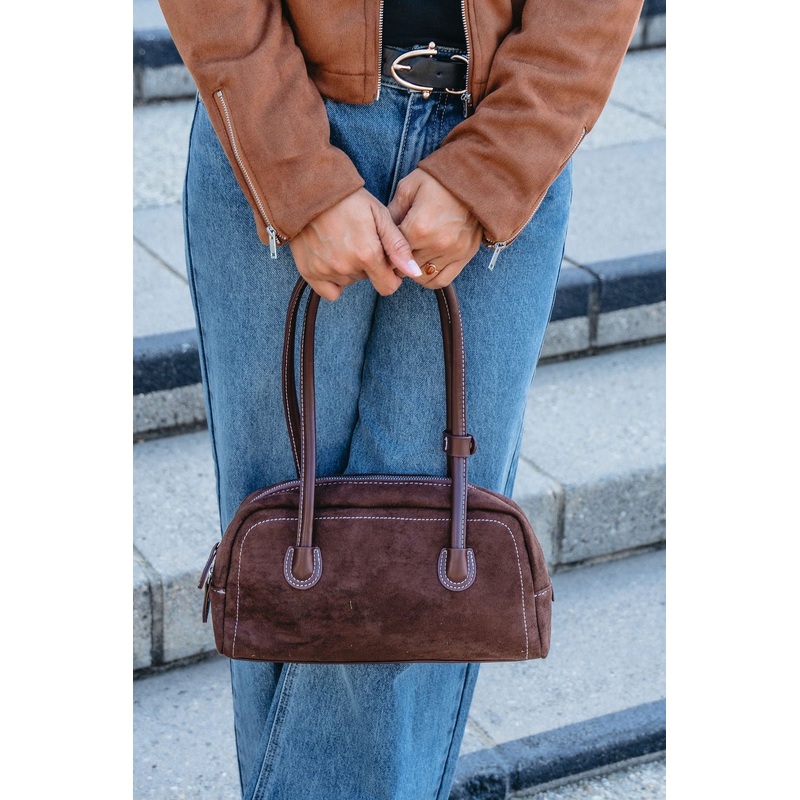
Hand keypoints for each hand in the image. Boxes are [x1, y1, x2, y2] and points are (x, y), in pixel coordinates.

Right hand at [289, 188, 421, 300]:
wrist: (310, 191)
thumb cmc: (349, 200)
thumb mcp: (380, 215)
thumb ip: (398, 246)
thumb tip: (414, 272)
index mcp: (367, 254)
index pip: (388, 286)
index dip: (391, 276)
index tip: (386, 261)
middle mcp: (346, 267)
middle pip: (367, 280)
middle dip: (368, 266)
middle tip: (359, 240)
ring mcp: (326, 271)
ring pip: (349, 282)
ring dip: (350, 269)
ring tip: (343, 243)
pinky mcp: (309, 272)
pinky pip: (329, 292)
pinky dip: (333, 281)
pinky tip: (332, 260)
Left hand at [387, 169, 482, 288]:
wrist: (475, 180)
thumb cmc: (438, 181)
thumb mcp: (408, 188)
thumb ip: (391, 212)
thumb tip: (380, 232)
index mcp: (418, 227)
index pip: (392, 252)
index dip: (384, 252)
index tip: (383, 248)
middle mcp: (436, 244)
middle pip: (405, 266)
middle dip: (397, 262)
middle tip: (395, 253)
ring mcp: (452, 252)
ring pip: (422, 276)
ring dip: (413, 271)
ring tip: (410, 259)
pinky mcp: (464, 257)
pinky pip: (442, 280)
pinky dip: (430, 278)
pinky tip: (425, 268)